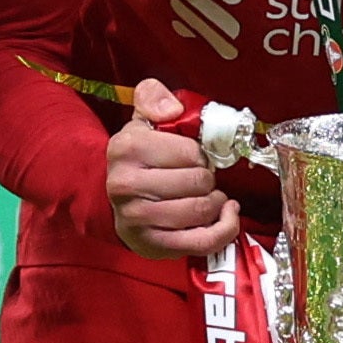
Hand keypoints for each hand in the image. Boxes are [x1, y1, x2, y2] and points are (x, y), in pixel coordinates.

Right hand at [109, 76, 239, 259]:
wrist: (117, 202)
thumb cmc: (140, 160)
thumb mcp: (143, 120)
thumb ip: (153, 97)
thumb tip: (172, 108)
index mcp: (127, 148)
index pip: (190, 151)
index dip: (201, 154)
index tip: (194, 157)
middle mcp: (126, 184)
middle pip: (198, 181)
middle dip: (209, 178)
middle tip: (202, 178)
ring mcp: (137, 218)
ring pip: (201, 210)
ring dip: (216, 202)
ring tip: (210, 196)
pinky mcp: (152, 245)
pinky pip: (203, 241)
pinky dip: (225, 228)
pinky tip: (225, 215)